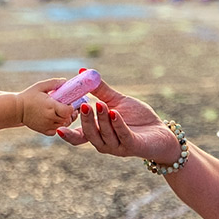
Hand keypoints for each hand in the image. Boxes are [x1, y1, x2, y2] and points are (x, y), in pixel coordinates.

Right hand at [17, 81, 75, 135]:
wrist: (16, 109)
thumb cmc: (29, 96)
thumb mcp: (40, 86)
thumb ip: (54, 83)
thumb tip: (65, 81)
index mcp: (51, 106)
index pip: (68, 110)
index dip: (70, 107)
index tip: (67, 103)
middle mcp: (50, 117)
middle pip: (67, 118)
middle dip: (68, 113)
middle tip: (64, 108)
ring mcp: (47, 125)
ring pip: (63, 125)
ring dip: (63, 119)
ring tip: (59, 113)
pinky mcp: (44, 130)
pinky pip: (56, 131)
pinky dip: (57, 126)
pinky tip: (53, 120)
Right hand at [55, 82, 178, 161]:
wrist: (160, 132)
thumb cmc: (138, 118)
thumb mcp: (117, 101)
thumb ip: (100, 90)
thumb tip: (84, 72)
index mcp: (98, 134)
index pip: (79, 138)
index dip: (68, 135)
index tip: (58, 128)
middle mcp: (105, 143)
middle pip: (90, 134)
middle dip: (85, 120)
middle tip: (83, 105)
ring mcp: (119, 147)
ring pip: (105, 134)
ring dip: (101, 119)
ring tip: (99, 104)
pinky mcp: (133, 146)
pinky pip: (123, 135)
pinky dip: (117, 124)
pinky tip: (114, 112)